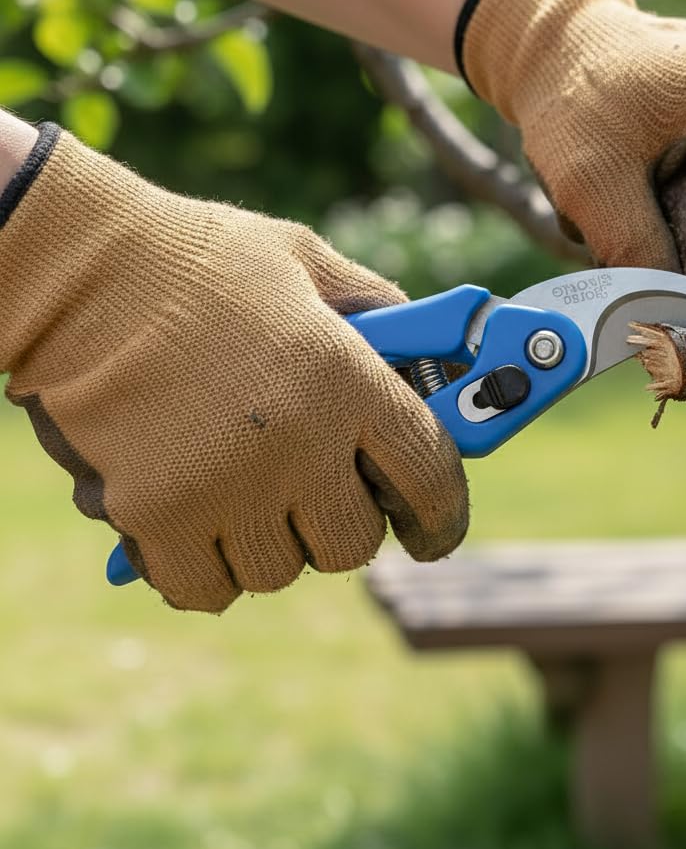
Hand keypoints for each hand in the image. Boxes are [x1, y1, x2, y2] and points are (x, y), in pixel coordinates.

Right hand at [0, 126, 467, 611]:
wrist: (80, 270)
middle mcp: (295, 443)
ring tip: (248, 492)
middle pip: (355, 543)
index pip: (430, 477)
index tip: (434, 531)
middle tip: (319, 494)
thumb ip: (378, 309)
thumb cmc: (201, 260)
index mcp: (346, 379)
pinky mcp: (155, 516)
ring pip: (281, 570)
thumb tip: (426, 357)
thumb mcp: (308, 262)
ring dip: (273, 542)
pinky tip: (202, 522)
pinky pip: (206, 588)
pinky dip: (209, 570)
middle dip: (344, 523)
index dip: (442, 515)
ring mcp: (223, 487)